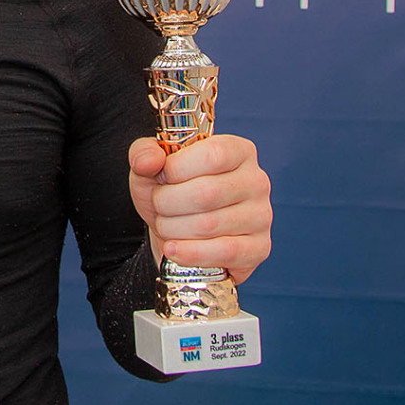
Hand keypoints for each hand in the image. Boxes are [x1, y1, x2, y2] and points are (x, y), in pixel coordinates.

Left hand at [127, 134, 271, 282]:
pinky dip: (190, 253)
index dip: (176, 169)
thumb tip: (148, 160)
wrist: (180, 233)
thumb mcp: (152, 168)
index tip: (162, 177)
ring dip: (173, 229)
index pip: (212, 155)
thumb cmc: (173, 194)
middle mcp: (256, 181)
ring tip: (167, 225)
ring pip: (209, 224)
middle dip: (167, 203)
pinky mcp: (258, 247)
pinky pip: (224, 251)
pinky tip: (173, 248)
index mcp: (238, 151)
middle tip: (159, 206)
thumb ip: (144, 154)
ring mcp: (261, 216)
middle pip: (207, 193)